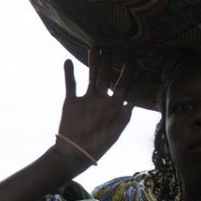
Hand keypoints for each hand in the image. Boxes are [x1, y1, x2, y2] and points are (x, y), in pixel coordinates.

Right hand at [55, 53, 133, 170]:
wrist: (74, 154)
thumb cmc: (97, 147)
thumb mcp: (114, 133)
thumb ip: (123, 118)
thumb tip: (132, 102)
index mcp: (113, 107)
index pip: (123, 86)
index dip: (127, 73)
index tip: (131, 59)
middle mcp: (101, 100)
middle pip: (106, 77)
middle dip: (109, 63)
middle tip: (111, 47)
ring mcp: (86, 100)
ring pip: (90, 77)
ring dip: (93, 63)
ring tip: (94, 48)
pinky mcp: (71, 102)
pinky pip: (71, 85)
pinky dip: (69, 73)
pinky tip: (69, 61)